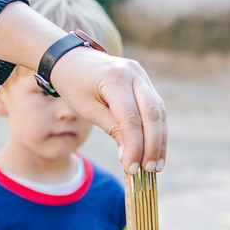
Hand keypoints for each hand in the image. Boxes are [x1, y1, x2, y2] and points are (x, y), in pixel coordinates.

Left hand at [50, 46, 167, 174]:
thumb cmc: (74, 85)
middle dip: (153, 145)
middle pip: (152, 114)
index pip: (131, 118)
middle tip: (150, 170)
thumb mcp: (88, 109)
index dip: (135, 146)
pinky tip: (154, 148)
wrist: (71, 59)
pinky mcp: (144, 80)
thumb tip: (130, 156)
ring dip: (159, 140)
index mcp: (115, 79)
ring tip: (156, 165)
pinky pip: (155, 107)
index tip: (132, 168)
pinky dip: (156, 129)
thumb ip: (112, 129)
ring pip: (159, 111)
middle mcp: (134, 73)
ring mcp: (141, 75)